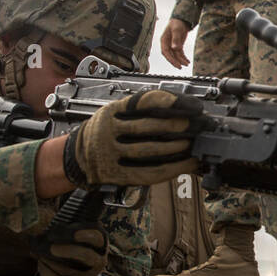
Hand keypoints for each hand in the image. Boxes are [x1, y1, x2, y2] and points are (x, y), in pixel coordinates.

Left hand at [36, 225, 106, 275]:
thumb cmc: (74, 251)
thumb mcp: (77, 240)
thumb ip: (68, 231)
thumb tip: (48, 227)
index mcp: (99, 245)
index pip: (97, 238)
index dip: (86, 235)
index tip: (74, 234)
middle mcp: (97, 262)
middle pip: (86, 256)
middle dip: (68, 251)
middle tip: (52, 248)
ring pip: (67, 269)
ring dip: (50, 260)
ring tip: (39, 252)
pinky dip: (46, 271)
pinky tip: (41, 264)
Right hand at [67, 89, 202, 186]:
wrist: (78, 155)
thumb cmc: (106, 130)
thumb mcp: (117, 111)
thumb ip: (142, 109)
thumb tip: (182, 109)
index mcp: (113, 110)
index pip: (145, 101)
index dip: (171, 102)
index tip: (193, 106)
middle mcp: (109, 130)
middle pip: (148, 126)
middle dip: (177, 125)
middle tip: (197, 124)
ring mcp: (111, 153)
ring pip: (148, 150)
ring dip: (175, 147)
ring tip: (192, 144)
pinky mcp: (118, 174)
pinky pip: (149, 172)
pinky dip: (173, 168)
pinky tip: (187, 164)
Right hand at [160, 19, 190, 67]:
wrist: (181, 20)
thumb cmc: (177, 23)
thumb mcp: (176, 30)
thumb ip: (175, 39)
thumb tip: (174, 48)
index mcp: (164, 40)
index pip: (165, 52)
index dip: (169, 58)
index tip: (175, 63)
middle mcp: (167, 44)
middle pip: (170, 55)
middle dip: (175, 62)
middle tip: (180, 67)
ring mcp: (172, 45)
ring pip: (175, 55)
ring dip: (180, 60)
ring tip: (187, 64)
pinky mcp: (177, 46)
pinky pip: (180, 54)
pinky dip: (183, 58)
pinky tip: (187, 61)